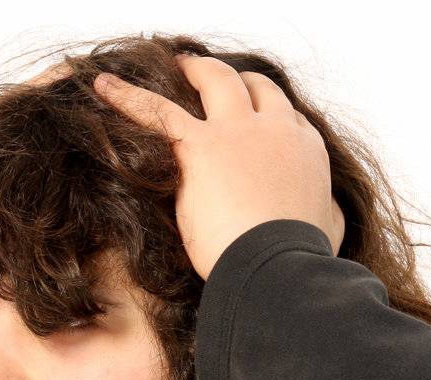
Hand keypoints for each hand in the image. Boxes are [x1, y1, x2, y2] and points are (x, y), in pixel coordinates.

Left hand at [92, 53, 345, 279]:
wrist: (278, 264)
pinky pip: (157, 109)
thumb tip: (324, 214)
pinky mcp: (200, 144)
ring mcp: (238, 131)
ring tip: (173, 64)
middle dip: (232, 78)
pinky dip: (126, 96)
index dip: (264, 111)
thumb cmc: (300, 258)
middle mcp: (275, 129)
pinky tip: (103, 86)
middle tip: (208, 75)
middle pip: (254, 87)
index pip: (284, 116)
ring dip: (193, 68)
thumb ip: (323, 213)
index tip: (250, 116)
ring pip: (215, 79)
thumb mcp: (326, 227)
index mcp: (305, 149)